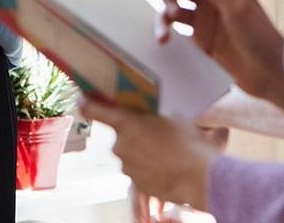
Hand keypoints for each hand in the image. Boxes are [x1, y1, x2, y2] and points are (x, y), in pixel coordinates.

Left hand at [81, 97, 217, 212]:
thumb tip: (149, 117)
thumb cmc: (188, 145)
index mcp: (127, 123)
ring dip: (144, 152)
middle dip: (135, 134)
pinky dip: (149, 167)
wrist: (199, 178)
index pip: (95, 110)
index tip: (84, 101)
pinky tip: (167, 165)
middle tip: (156, 134)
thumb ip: (151, 116)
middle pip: (122, 135)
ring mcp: (127, 166)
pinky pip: (139, 169)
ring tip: (167, 152)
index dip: (89, 104)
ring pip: (131, 153)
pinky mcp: (136, 182)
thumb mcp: (172, 117)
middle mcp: (121, 145)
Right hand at [158, 0, 283, 109]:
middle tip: (170, 7)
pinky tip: (164, 39)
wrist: (270, 75)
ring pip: (174, 7)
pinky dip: (166, 30)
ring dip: (165, 13)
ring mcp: (205, 19)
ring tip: (165, 31)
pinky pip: (176, 29)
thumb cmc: (259, 37)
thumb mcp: (234, 6)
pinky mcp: (200, 39)